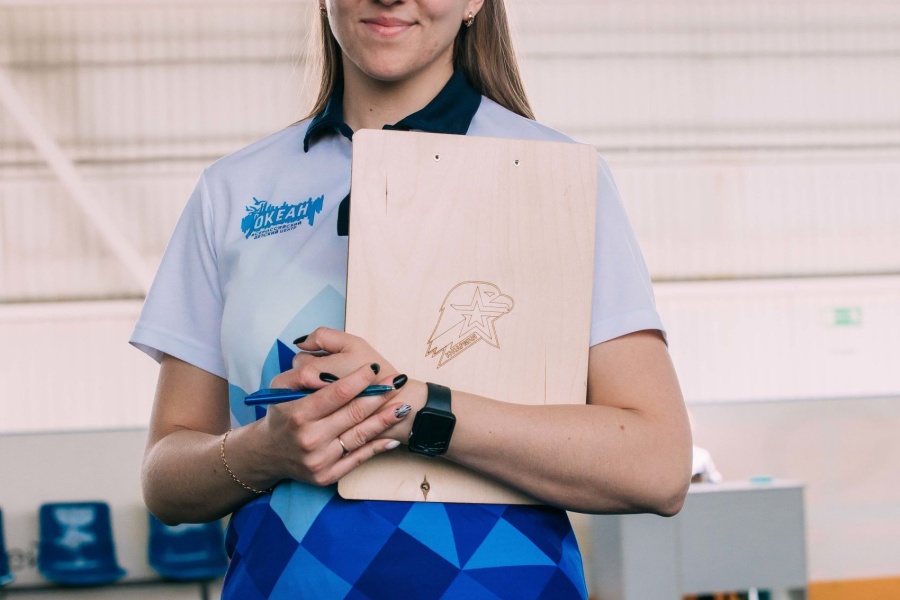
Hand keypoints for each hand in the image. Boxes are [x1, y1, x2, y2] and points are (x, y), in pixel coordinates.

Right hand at [279, 327, 426, 447]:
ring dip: (385, 420)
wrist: (269, 453)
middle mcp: (310, 438)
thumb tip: (328, 368)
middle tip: (397, 381)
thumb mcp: (279, 388)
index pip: (338, 393)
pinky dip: (377, 446)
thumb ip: (301, 372)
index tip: (374, 367)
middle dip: (379, 395)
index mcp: (298, 414)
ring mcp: (320, 459)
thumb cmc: (282, 415)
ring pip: (360, 436)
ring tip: (403, 406)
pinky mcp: (327, 476)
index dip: (360, 379)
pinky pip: (358, 459)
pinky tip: (392, 436)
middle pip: (353, 413)